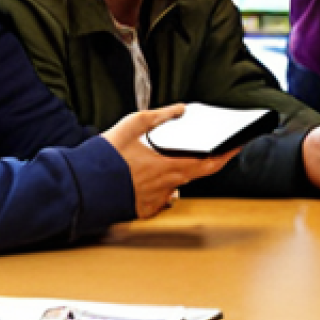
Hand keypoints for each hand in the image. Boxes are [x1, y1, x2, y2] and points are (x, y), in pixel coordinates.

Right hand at [102, 106, 240, 219]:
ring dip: (181, 174)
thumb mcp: (132, 125)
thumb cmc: (106, 156)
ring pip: (177, 186)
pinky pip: (160, 199)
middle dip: (210, 161)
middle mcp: (167, 186)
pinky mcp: (141, 210)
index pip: (209, 162)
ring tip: (175, 160)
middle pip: (197, 174)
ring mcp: (154, 201)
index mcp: (170, 166)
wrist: (80, 186)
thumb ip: (160, 115)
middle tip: (220, 151)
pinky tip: (152, 177)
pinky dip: (162, 188)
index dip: (227, 155)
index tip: (238, 146)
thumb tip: (180, 109)